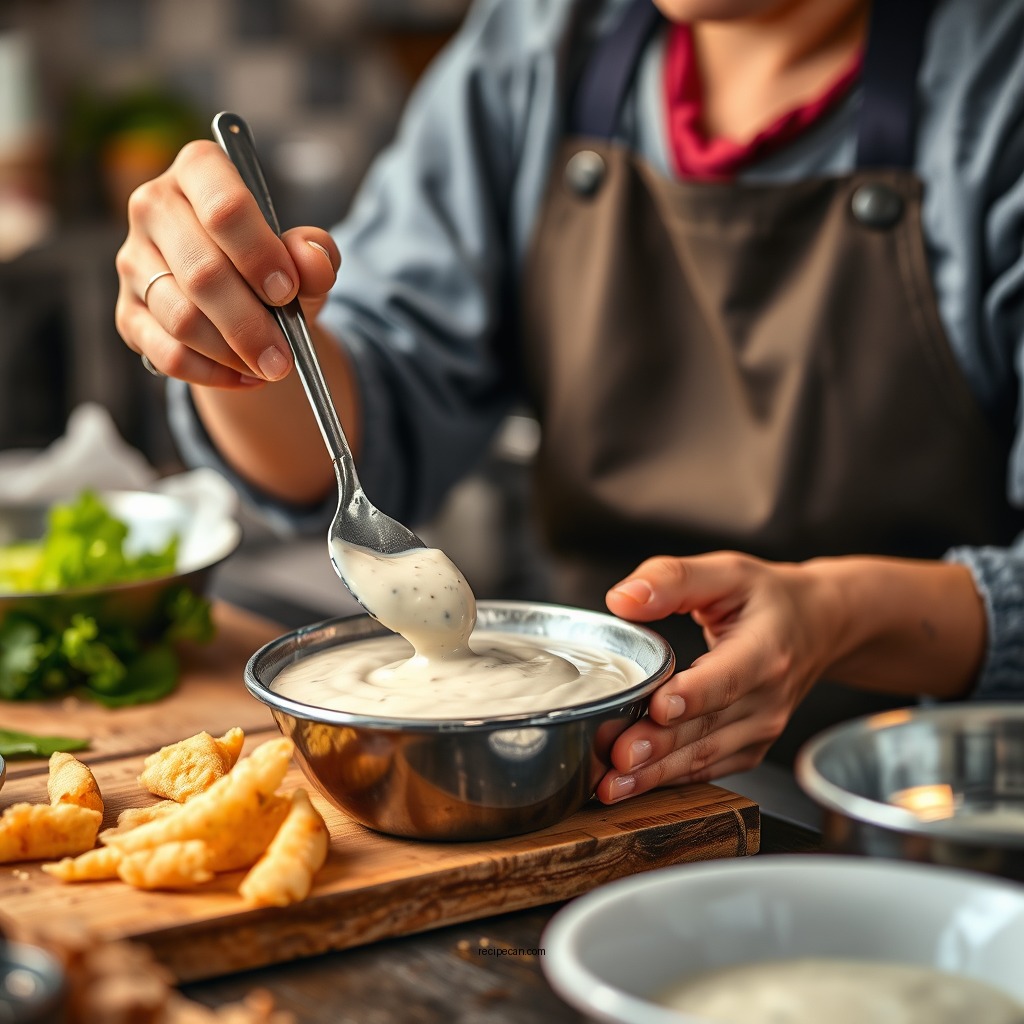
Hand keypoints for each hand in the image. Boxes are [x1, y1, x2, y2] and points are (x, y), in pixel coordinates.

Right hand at [114, 140, 340, 387]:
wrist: (245, 303)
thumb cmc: (274, 266)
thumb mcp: (305, 256)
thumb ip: (316, 253)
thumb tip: (312, 260)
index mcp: (199, 171)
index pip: (223, 207)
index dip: (258, 253)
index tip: (286, 292)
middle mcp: (153, 207)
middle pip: (201, 272)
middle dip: (251, 324)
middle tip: (285, 357)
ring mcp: (133, 260)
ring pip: (182, 318)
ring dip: (233, 353)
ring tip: (271, 367)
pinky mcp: (127, 312)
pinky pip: (167, 353)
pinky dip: (211, 373)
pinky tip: (245, 377)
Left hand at [595, 552, 832, 801]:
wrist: (819, 626)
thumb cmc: (767, 599)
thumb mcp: (726, 571)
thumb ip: (672, 579)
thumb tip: (622, 598)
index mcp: (765, 649)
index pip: (729, 677)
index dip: (694, 694)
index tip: (659, 707)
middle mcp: (767, 697)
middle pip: (708, 727)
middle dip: (660, 746)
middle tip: (618, 756)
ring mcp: (761, 729)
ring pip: (704, 756)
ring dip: (656, 773)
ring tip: (612, 783)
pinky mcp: (748, 748)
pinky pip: (706, 769)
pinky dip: (667, 779)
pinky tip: (630, 785)